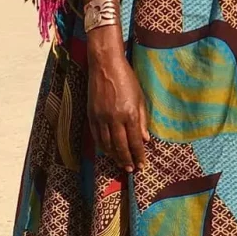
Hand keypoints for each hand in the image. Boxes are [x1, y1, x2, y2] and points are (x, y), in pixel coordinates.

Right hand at [87, 53, 149, 173]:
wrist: (105, 66)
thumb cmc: (127, 79)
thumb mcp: (140, 97)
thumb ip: (142, 120)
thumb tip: (145, 139)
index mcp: (129, 114)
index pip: (135, 141)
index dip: (139, 155)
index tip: (142, 165)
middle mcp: (114, 119)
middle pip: (120, 146)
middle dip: (126, 160)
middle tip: (131, 169)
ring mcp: (101, 118)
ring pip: (107, 144)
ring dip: (114, 156)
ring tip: (121, 163)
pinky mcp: (91, 116)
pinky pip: (97, 137)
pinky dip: (103, 147)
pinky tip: (108, 151)